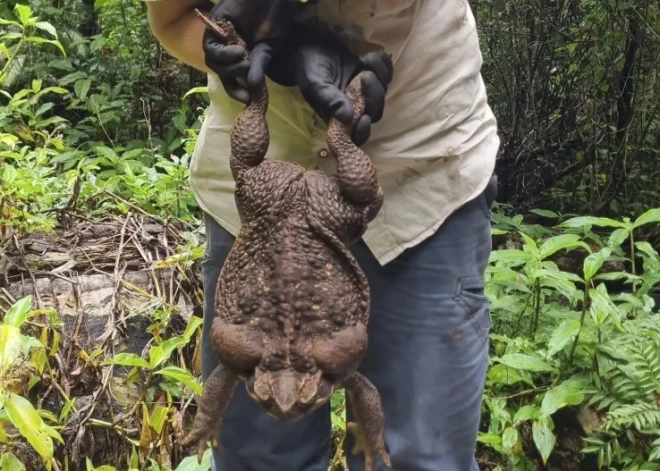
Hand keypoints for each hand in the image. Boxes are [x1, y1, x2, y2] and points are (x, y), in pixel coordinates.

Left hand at [202, 0, 314, 102]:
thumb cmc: (275, 19)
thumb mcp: (268, 48)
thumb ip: (259, 65)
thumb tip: (253, 87)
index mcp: (240, 54)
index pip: (232, 77)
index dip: (236, 90)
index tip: (246, 98)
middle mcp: (227, 47)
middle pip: (220, 71)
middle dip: (232, 77)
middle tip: (247, 71)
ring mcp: (219, 37)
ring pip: (213, 62)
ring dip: (228, 67)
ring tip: (244, 58)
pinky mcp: (214, 25)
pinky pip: (210, 48)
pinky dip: (222, 54)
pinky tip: (238, 51)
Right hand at [268, 25, 393, 145]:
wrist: (311, 45)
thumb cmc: (309, 68)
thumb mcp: (315, 84)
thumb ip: (330, 100)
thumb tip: (347, 117)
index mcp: (339, 116)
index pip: (356, 134)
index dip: (363, 131)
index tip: (365, 118)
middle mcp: (355, 107)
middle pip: (375, 111)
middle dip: (374, 95)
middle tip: (364, 76)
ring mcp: (365, 91)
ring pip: (383, 92)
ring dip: (380, 76)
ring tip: (366, 61)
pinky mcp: (372, 74)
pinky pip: (387, 74)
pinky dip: (384, 65)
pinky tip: (372, 56)